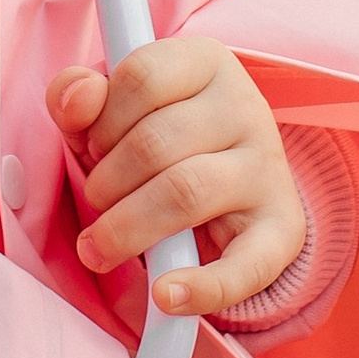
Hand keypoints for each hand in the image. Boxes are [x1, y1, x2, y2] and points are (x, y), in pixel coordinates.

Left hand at [48, 36, 304, 319]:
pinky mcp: (282, 230)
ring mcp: (268, 168)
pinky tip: (165, 296)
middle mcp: (246, 107)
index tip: (93, 145)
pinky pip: (245, 266)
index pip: (142, 76)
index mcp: (208, 62)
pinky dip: (202, 288)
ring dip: (127, 228)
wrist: (231, 192)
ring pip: (186, 192)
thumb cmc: (157, 142)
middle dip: (106, 182)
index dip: (101, 119)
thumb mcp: (112, 112)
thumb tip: (76, 97)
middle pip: (156, 142)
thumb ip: (80, 97)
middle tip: (96, 199)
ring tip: (101, 246)